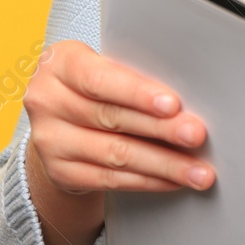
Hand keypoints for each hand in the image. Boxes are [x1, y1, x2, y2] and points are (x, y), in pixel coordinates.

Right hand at [22, 40, 214, 244]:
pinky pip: (110, 180)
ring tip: (198, 170)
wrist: (59, 116)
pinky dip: (148, 181)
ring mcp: (50, 141)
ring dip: (163, 164)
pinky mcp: (60, 172)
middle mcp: (46, 101)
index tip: (173, 105)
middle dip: (161, 129)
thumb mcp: (101, 64)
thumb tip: (186, 98)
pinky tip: (173, 180)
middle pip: (112, 118)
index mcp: (59, 64)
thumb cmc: (94, 82)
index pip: (99, 79)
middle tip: (196, 135)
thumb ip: (132, 74)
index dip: (137, 93)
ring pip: (115, 154)